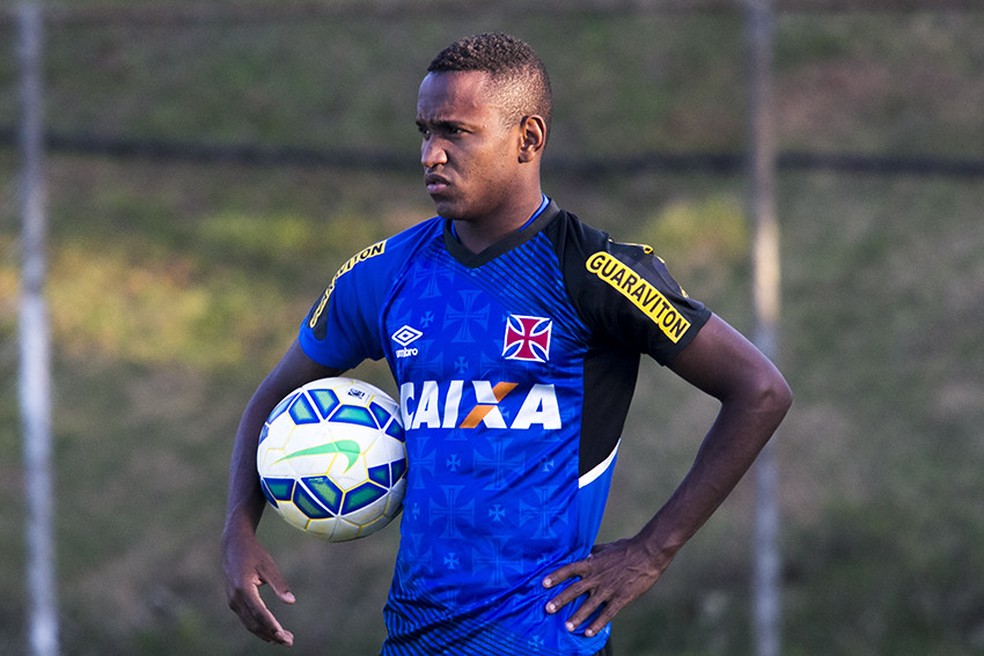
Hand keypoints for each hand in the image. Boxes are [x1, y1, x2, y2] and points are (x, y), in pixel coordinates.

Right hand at [223, 525, 295, 646]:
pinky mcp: (233, 601)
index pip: (259, 613)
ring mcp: (232, 601)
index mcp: (243, 588)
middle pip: (254, 623)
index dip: (272, 626)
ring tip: (283, 640)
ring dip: (265, 634)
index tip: (283, 635)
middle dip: (271, 635)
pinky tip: (270, 632)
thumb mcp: (269, 566)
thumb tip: (291, 602)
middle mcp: (235, 598)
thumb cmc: (254, 554)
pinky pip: (246, 619)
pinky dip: (258, 628)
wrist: (233, 545)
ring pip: (249, 624)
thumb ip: (279, 585)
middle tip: (289, 642)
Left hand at [542, 537, 665, 637]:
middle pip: (574, 590)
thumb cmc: (626, 548)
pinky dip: (597, 624)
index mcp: (592, 563)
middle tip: (548, 609)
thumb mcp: (606, 548)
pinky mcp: (621, 598)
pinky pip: (607, 614)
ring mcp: (608, 588)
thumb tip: (585, 554)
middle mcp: (597, 577)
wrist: (647, 553)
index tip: (543, 583)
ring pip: (589, 605)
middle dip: (560, 600)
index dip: (555, 576)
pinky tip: (588, 633)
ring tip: (566, 626)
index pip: (569, 569)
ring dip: (577, 616)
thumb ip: (594, 553)